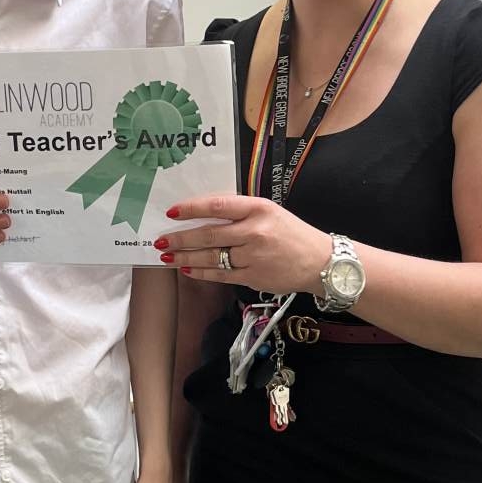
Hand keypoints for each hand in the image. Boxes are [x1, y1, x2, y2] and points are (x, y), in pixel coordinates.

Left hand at [155, 195, 328, 293]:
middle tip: (161, 240)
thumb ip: (241, 211)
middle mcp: (255, 231)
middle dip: (180, 238)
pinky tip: (187, 269)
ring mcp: (253, 256)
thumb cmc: (293, 234)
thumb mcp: (270, 212)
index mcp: (259, 209)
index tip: (173, 211)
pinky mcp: (252, 277)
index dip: (192, 209)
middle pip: (209, 234)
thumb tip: (205, 214)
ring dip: (186, 256)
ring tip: (167, 257)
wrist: (321, 263)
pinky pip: (220, 274)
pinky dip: (201, 272)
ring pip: (211, 256)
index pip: (218, 205)